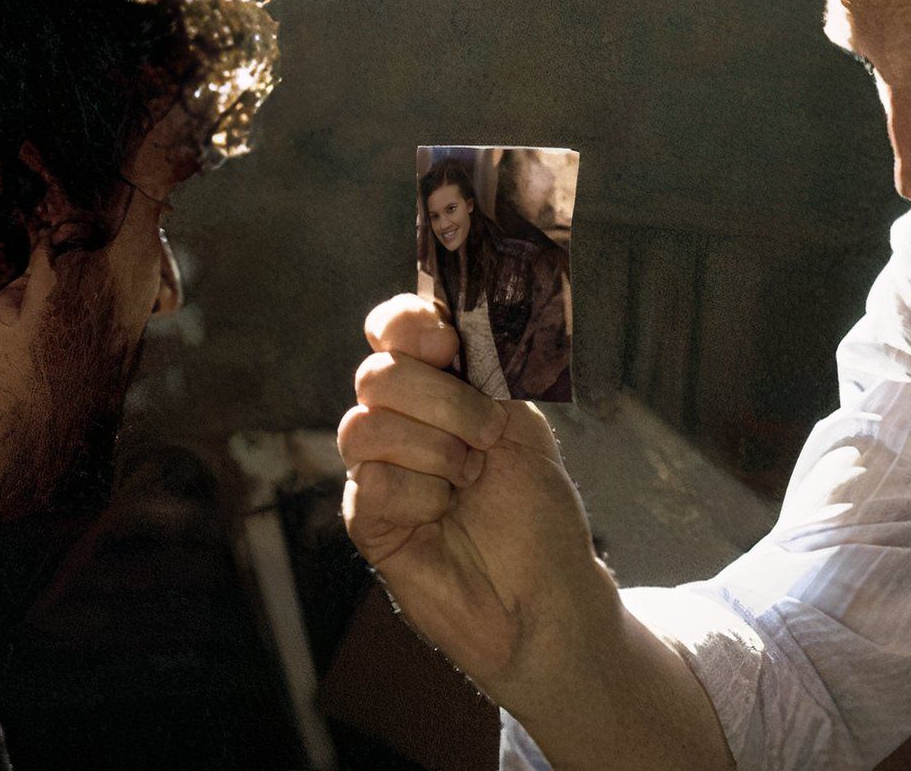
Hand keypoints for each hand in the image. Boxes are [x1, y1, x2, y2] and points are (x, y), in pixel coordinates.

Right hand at [338, 294, 616, 691]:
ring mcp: (377, 468)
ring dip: (435, 450)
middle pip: (377, 374)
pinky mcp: (367, 519)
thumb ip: (481, 372)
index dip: (408, 325)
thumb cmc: (537, 510)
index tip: (448, 344)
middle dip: (445, 402)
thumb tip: (446, 319)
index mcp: (437, 386)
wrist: (546, 591)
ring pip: (364, 426)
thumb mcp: (521, 423)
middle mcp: (399, 420)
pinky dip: (422, 495)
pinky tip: (444, 516)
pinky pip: (373, 481)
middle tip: (487, 438)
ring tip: (469, 481)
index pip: (393, 328)